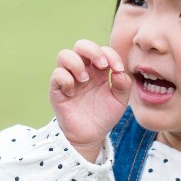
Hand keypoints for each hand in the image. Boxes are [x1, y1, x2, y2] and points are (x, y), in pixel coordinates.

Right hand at [48, 39, 130, 160]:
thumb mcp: (119, 100)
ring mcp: (69, 78)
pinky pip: (56, 75)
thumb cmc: (104, 115)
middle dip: (92, 51)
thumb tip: (118, 72)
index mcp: (98, 69)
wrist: (91, 135)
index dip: (111, 54)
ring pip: (64, 55)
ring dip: (77, 64)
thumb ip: (123, 85)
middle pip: (81, 45)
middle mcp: (82, 70)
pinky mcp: (57, 90)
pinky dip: (66, 80)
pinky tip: (73, 93)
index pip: (102, 50)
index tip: (118, 70)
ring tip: (85, 80)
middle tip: (102, 66)